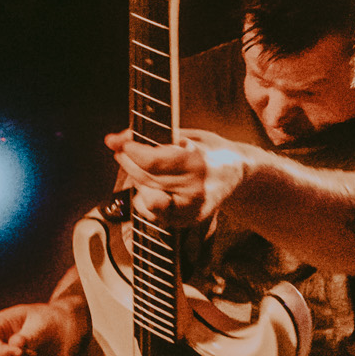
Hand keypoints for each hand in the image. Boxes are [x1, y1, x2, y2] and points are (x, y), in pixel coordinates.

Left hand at [104, 126, 249, 227]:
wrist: (236, 172)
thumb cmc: (208, 150)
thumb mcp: (185, 134)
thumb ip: (152, 136)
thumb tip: (118, 138)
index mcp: (197, 163)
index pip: (152, 161)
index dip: (130, 150)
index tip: (118, 142)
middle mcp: (194, 190)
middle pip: (146, 178)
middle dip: (128, 162)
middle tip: (121, 150)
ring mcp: (190, 210)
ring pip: (146, 196)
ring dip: (136, 180)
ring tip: (141, 167)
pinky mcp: (186, 221)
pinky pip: (151, 214)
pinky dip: (144, 200)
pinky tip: (150, 188)